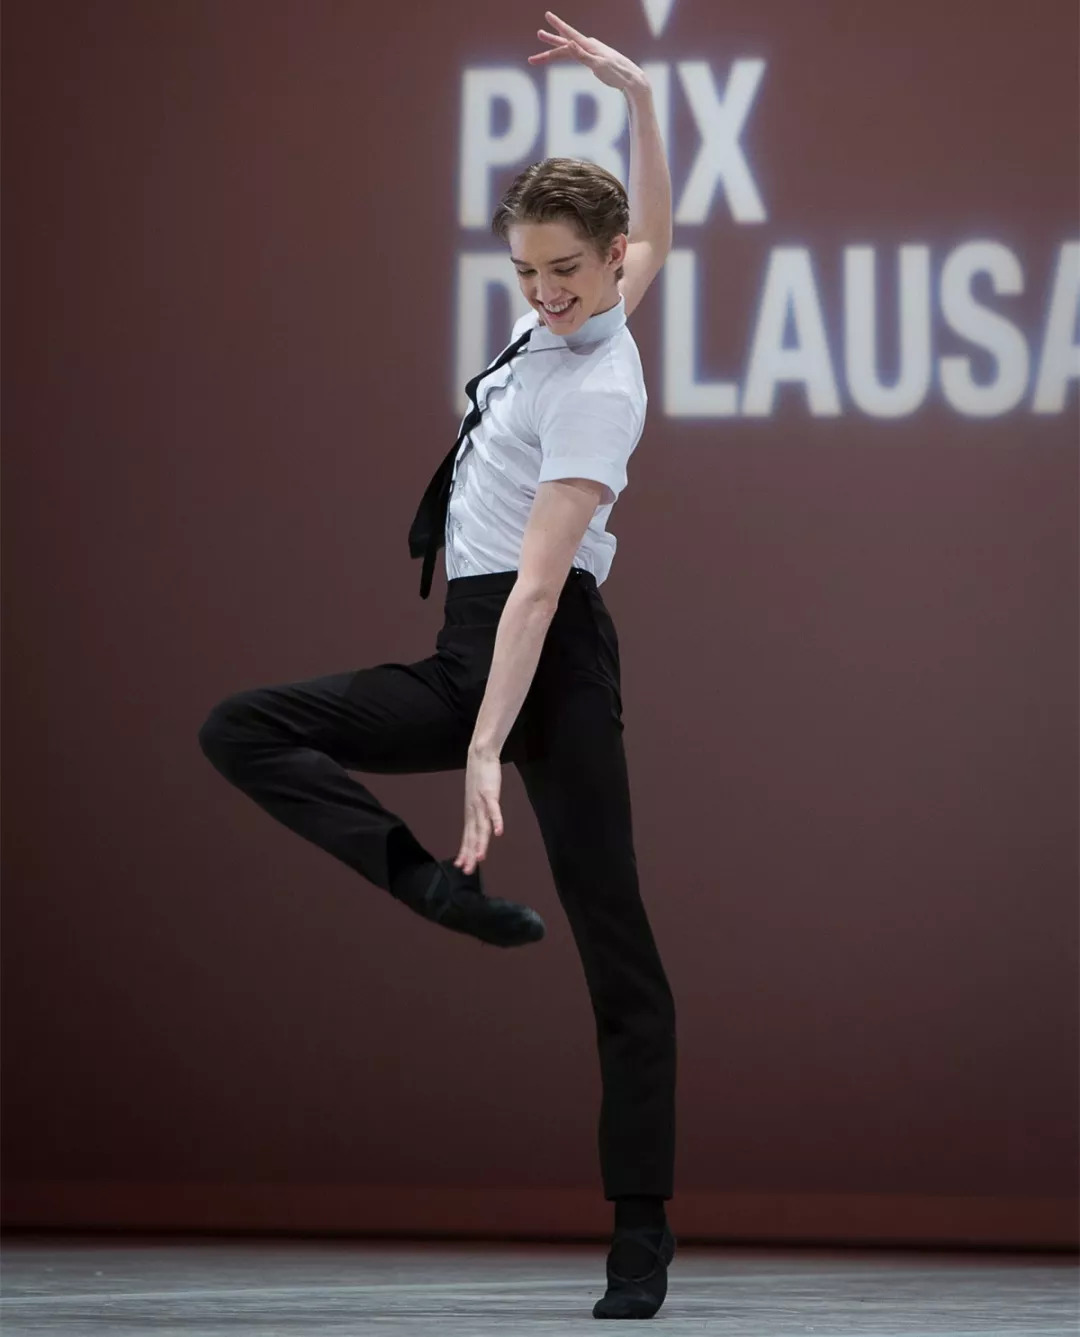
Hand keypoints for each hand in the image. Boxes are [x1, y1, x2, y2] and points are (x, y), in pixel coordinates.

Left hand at [455, 746, 504, 875]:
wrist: (480, 755)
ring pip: (481, 826)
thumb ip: (480, 811)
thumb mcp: (478, 797)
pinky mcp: (489, 793)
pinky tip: (499, 833)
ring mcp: (480, 803)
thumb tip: (484, 825)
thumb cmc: (480, 777)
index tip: (461, 866)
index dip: (464, 852)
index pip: (467, 836)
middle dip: (469, 854)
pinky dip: (496, 821)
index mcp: (470, 812)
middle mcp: (473, 810)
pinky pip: (493, 810)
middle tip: (467, 870)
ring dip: (481, 843)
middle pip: (472, 836)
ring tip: (480, 858)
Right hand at [528, 10, 646, 93]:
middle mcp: (590, 46)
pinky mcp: (596, 59)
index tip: (547, 15)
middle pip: (566, 43)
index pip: (569, 34)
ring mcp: (593, 52)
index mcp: (589, 46)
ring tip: (546, 47)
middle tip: (539, 34)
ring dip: (557, 49)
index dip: (557, 25)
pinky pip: (577, 54)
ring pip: (571, 49)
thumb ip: (582, 55)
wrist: (632, 80)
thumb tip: (569, 43)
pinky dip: (568, 53)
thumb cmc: (616, 74)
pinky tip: (567, 50)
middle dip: (551, 41)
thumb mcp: (598, 66)